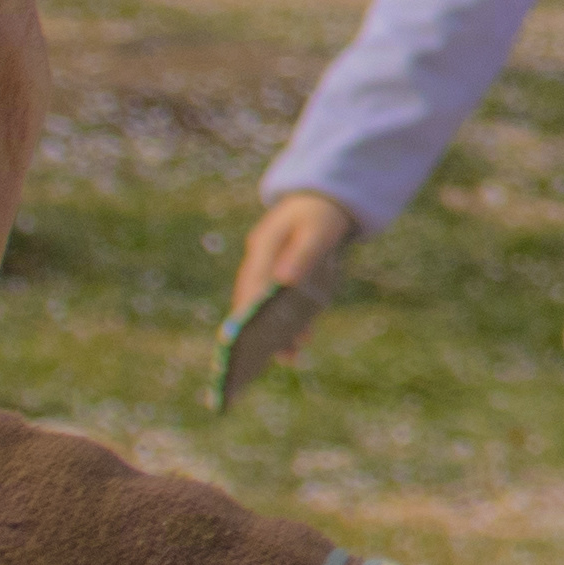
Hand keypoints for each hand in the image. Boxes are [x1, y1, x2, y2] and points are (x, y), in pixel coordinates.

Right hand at [231, 191, 360, 365]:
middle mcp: (260, 263)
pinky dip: (290, 322)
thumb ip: (303, 254)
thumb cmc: (319, 216)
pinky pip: (280, 306)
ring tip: (289, 357)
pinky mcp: (280, 281)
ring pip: (265, 307)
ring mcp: (268, 272)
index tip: (240, 338)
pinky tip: (302, 340)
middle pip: (252, 301)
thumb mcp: (317, 230)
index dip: (244, 311)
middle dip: (255, 330)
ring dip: (275, 330)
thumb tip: (283, 282)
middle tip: (259, 360)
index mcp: (263, 248)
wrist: (324, 204)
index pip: (250, 284)